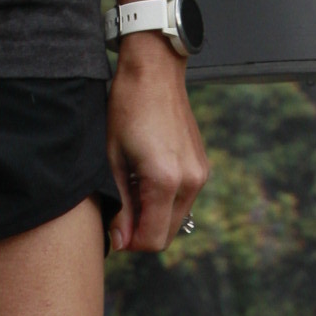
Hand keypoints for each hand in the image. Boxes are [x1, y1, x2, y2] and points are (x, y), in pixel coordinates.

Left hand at [105, 36, 209, 252]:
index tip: (114, 231)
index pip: (153, 239)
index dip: (130, 243)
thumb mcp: (113, 157)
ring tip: (131, 187)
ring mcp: (200, 173)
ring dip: (153, 215)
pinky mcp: (202, 166)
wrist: (154, 72)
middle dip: (141, 231)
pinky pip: (184, 198)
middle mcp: (190, 181)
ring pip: (177, 218)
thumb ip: (120, 203)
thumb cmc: (127, 108)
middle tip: (119, 210)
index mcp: (165, 181)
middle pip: (167, 234)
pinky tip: (145, 176)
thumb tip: (120, 241)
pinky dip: (165, 200)